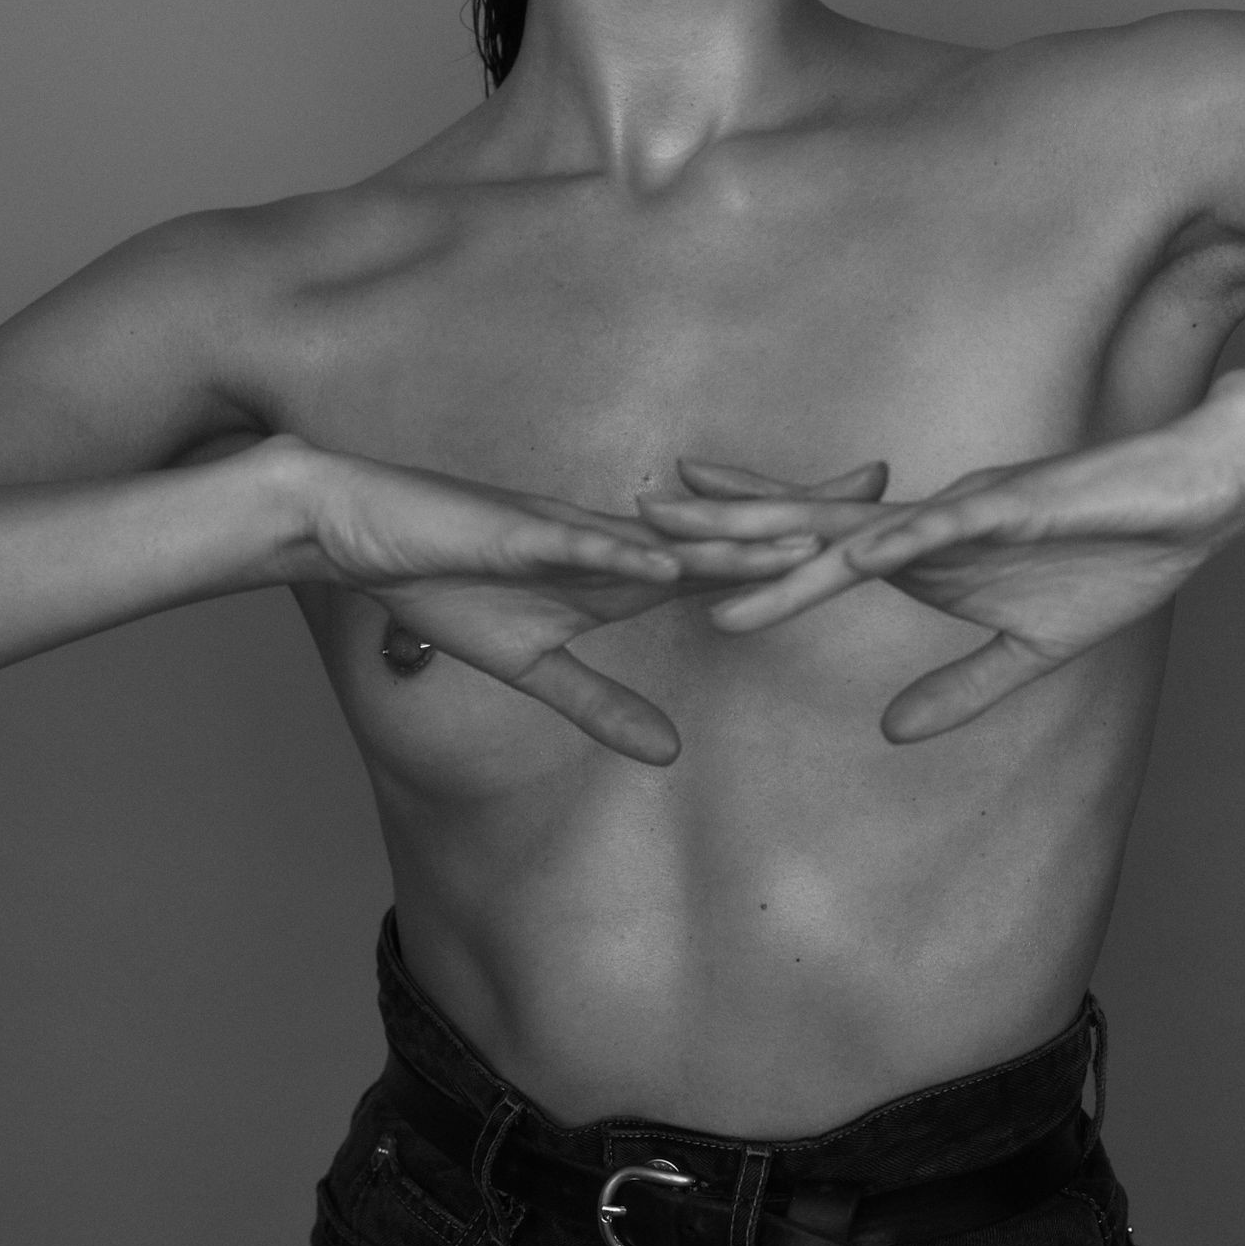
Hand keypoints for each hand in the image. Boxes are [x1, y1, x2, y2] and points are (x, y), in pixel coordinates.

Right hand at [291, 445, 881, 764]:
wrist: (359, 531)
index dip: (791, 545)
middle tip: (886, 489)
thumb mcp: (531, 665)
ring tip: (809, 537)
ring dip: (734, 538)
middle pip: (719, 528)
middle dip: (799, 510)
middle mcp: (608, 537)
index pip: (722, 556)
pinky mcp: (513, 534)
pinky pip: (578, 547)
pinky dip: (626, 556)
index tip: (863, 532)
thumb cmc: (442, 583)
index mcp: (619, 567)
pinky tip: (672, 566)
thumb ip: (601, 704)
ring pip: (666, 536)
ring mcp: (566, 530)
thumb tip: (669, 755)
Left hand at [638, 372, 1244, 742]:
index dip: (742, 551)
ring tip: (714, 549)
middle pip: (805, 526)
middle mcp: (920, 522)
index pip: (810, 548)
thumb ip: (957, 689)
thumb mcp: (1027, 651)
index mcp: (916, 552)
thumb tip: (889, 734)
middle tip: (640, 519)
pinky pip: (945, 527)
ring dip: (785, 540)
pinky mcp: (1013, 508)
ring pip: (855, 527)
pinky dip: (897, 542)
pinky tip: (850, 557)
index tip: (669, 555)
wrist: (1189, 503)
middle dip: (724, 526)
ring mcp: (960, 511)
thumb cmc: (1112, 559)